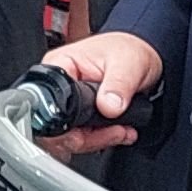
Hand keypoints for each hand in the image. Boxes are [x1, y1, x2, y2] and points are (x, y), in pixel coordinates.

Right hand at [35, 31, 158, 155]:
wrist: (141, 54)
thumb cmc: (129, 50)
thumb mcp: (128, 63)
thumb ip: (118, 85)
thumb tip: (108, 106)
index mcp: (60, 66)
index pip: (49, 102)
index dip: (66, 124)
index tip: (91, 129)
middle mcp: (59, 86)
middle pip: (56, 128)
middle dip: (87, 138)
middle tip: (115, 131)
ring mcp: (68, 101)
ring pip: (69, 137)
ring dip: (98, 140)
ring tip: (122, 131)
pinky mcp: (79, 113)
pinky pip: (82, 136)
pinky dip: (102, 139)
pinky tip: (120, 132)